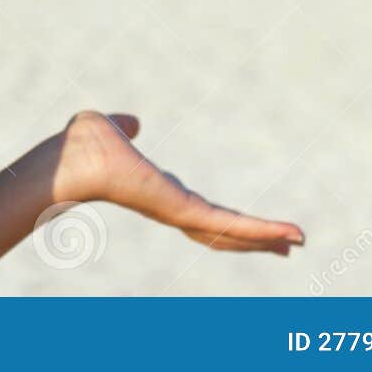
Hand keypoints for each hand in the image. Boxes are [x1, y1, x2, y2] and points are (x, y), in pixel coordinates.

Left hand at [50, 110, 304, 255]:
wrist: (73, 159)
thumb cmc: (81, 146)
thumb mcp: (110, 128)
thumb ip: (124, 127)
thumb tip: (132, 124)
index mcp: (159, 192)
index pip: (201, 211)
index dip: (226, 219)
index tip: (245, 223)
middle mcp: (172, 209)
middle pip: (222, 231)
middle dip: (255, 239)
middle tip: (287, 247)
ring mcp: (181, 215)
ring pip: (232, 232)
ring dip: (266, 238)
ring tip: (298, 242)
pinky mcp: (186, 213)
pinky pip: (230, 225)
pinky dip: (262, 232)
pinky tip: (289, 236)